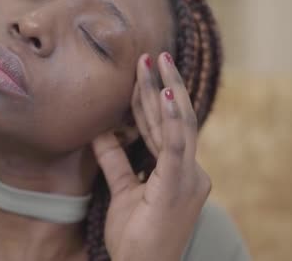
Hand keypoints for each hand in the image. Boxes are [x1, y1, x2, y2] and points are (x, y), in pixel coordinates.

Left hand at [91, 52, 210, 260]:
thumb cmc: (136, 237)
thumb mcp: (121, 192)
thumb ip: (115, 161)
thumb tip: (101, 131)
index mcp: (178, 172)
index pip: (161, 129)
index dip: (150, 101)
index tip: (140, 74)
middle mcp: (190, 171)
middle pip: (173, 121)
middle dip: (161, 86)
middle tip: (151, 55)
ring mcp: (189, 178)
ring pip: (178, 125)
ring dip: (166, 91)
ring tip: (157, 63)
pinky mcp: (180, 185)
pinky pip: (176, 146)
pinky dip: (173, 118)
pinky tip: (167, 93)